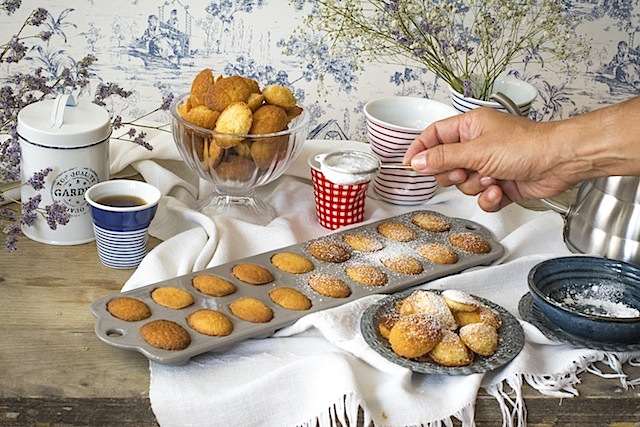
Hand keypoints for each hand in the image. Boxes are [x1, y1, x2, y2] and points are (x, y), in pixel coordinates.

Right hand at [403, 108, 578, 210]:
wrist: (559, 162)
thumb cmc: (526, 146)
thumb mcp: (476, 151)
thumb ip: (442, 158)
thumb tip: (417, 162)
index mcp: (469, 127)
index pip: (434, 136)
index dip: (419, 150)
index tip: (409, 166)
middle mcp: (477, 145)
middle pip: (445, 165)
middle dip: (454, 174)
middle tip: (464, 171)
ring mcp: (488, 165)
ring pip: (462, 184)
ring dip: (475, 186)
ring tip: (491, 178)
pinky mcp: (499, 184)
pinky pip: (480, 197)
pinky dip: (488, 198)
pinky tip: (500, 190)